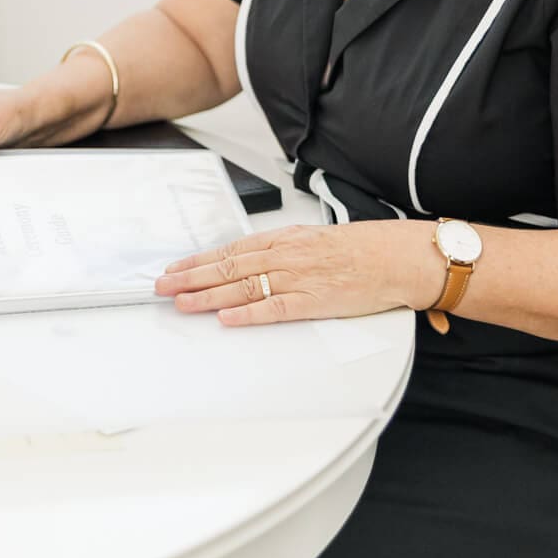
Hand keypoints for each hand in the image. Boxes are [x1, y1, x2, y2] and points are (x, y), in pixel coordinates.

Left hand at [154, 222, 422, 326]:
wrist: (395, 257)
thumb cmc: (359, 249)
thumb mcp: (313, 239)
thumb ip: (283, 249)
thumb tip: (254, 259)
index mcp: (284, 240)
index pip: (230, 250)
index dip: (199, 261)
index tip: (174, 268)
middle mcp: (285, 256)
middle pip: (228, 267)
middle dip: (191, 278)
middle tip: (162, 287)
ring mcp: (298, 278)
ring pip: (243, 286)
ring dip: (208, 295)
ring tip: (182, 302)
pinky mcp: (313, 301)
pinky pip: (274, 308)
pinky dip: (248, 313)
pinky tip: (226, 317)